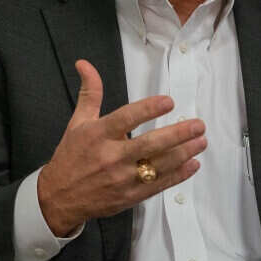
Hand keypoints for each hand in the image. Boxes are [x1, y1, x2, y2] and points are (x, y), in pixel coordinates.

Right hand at [38, 59, 206, 235]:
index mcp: (98, 135)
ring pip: (159, 166)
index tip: (169, 102)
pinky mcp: (130, 196)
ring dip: (184, 154)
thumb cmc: (71, 156)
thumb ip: (89, 92)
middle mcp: (111, 157)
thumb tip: (84, 63)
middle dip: (177, 134)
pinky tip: (193, 164)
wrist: (59, 197)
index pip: (126, 119)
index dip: (148, 109)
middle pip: (149, 145)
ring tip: (201, 141)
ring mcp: (122, 179)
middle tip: (198, 125)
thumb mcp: (77, 122)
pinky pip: (158, 186)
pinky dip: (178, 175)